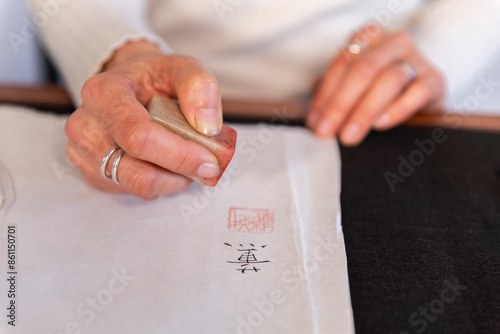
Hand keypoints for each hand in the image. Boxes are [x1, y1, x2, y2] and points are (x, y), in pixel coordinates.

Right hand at [65, 41, 222, 199]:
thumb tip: (207, 127)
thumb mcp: (181, 67)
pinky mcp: (90, 172)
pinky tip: (164, 162)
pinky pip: (132, 190)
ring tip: (185, 158)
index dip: (179, 155)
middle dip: (180, 172)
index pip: (139, 137)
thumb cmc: (154, 77)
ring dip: (172, 179)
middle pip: (138, 172)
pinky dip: (158, 183)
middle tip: (206, 165)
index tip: (209, 160)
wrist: (127, 83)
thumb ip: (199, 87)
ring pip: (137, 186)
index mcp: (104, 93)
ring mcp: (83, 152)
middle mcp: (86, 124)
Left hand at [307, 24, 444, 145]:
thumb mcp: (349, 89)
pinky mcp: (436, 79)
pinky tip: (381, 124)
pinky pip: (419, 91)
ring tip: (349, 135)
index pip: (342, 63)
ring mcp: (417, 58)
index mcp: (368, 38)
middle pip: (364, 69)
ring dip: (364, 110)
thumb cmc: (376, 93)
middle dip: (341, 104)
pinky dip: (398, 108)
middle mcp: (393, 42)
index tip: (315, 123)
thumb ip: (330, 97)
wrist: (420, 101)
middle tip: (327, 132)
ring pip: (389, 79)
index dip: (325, 95)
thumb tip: (315, 121)